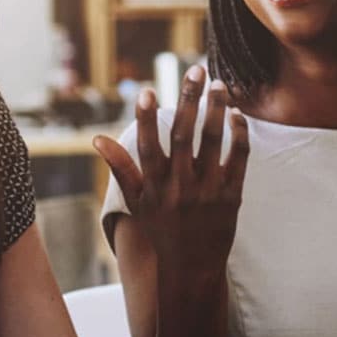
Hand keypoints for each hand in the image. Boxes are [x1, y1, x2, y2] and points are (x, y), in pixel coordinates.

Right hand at [94, 66, 249, 272]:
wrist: (192, 267)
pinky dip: (239, 135)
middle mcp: (180, 186)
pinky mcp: (232, 197)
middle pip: (183, 134)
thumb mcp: (137, 202)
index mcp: (154, 186)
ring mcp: (208, 191)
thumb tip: (97, 138)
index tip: (146, 90)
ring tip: (219, 84)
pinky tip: (237, 114)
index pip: (147, 145)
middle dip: (188, 98)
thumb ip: (120, 167)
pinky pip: (238, 159)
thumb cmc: (162, 230)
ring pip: (213, 141)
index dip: (144, 117)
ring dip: (216, 109)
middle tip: (195, 69)